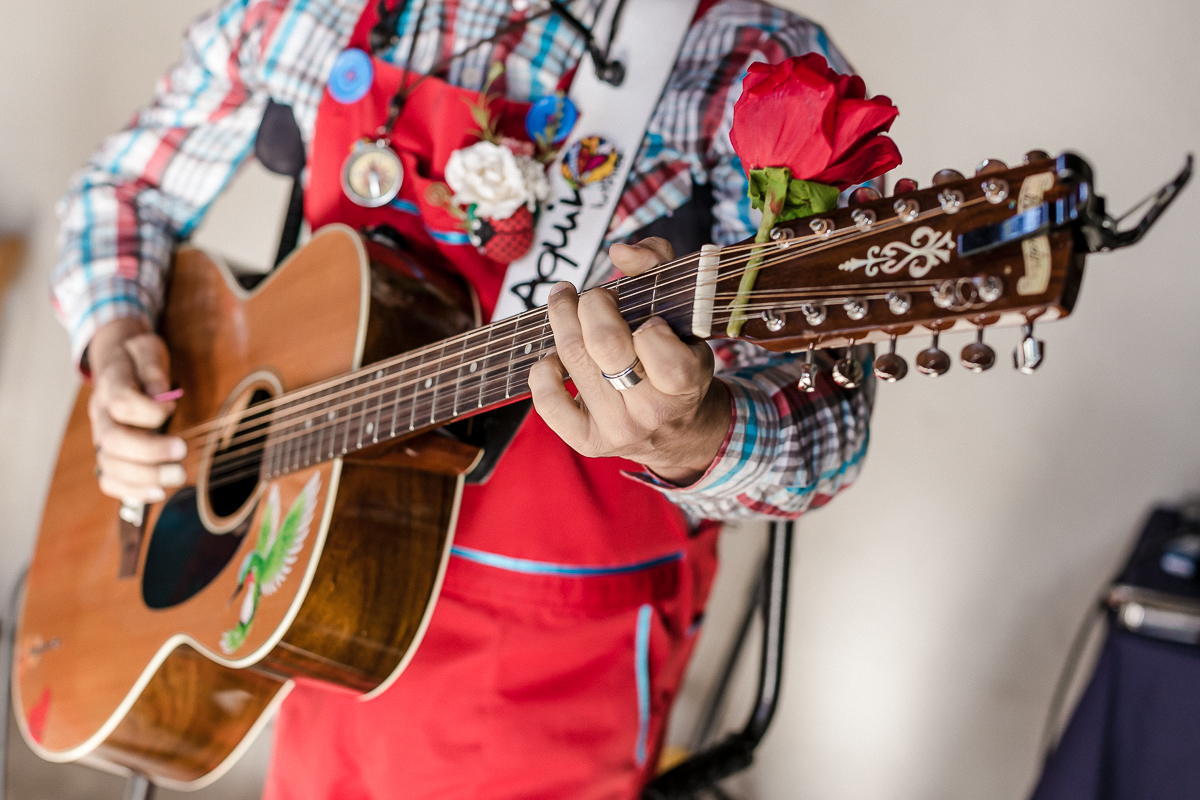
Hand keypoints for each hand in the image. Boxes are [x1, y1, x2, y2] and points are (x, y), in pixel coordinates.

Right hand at [87, 317, 186, 502]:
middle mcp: (101, 413)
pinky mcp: (110, 452)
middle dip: (149, 451)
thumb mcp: (147, 349)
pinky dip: (131, 490)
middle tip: (182, 451)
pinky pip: (109, 479)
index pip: (121, 403)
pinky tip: (158, 492)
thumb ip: (152, 367)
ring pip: (109, 464)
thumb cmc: (138, 359)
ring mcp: (102, 435)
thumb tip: (158, 392)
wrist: (118, 364)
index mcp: (110, 385)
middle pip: (112, 440)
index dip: (149, 410)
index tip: (172, 407)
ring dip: (144, 476)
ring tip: (178, 476)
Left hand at [528, 238, 730, 485]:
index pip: (656, 342)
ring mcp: (618, 430)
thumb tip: (619, 250)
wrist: (677, 431)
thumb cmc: (677, 360)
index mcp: (686, 383)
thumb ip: (659, 268)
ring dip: (561, 318)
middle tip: (593, 295)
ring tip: (564, 301)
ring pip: (572, 360)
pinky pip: (548, 401)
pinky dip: (542, 369)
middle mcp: (653, 412)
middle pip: (604, 343)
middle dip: (592, 303)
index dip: (645, 320)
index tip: (646, 316)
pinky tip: (555, 356)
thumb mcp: (685, 316)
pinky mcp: (587, 442)